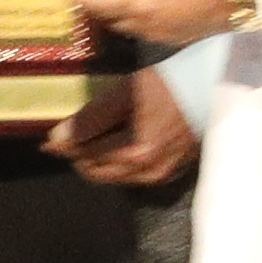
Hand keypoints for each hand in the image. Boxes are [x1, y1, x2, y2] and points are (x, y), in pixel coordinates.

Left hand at [51, 64, 197, 187]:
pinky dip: (118, 164)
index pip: (86, 156)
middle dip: (78, 157)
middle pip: (97, 173)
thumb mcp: (125, 93)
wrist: (215, 92)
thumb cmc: (170, 85)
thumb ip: (91, 118)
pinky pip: (133, 177)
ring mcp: (161, 176)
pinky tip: (116, 145)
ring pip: (115, 177)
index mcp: (135, 152)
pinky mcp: (171, 174)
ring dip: (97, 162)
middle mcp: (147, 172)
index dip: (63, 147)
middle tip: (64, 139)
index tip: (46, 140)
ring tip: (88, 139)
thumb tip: (57, 137)